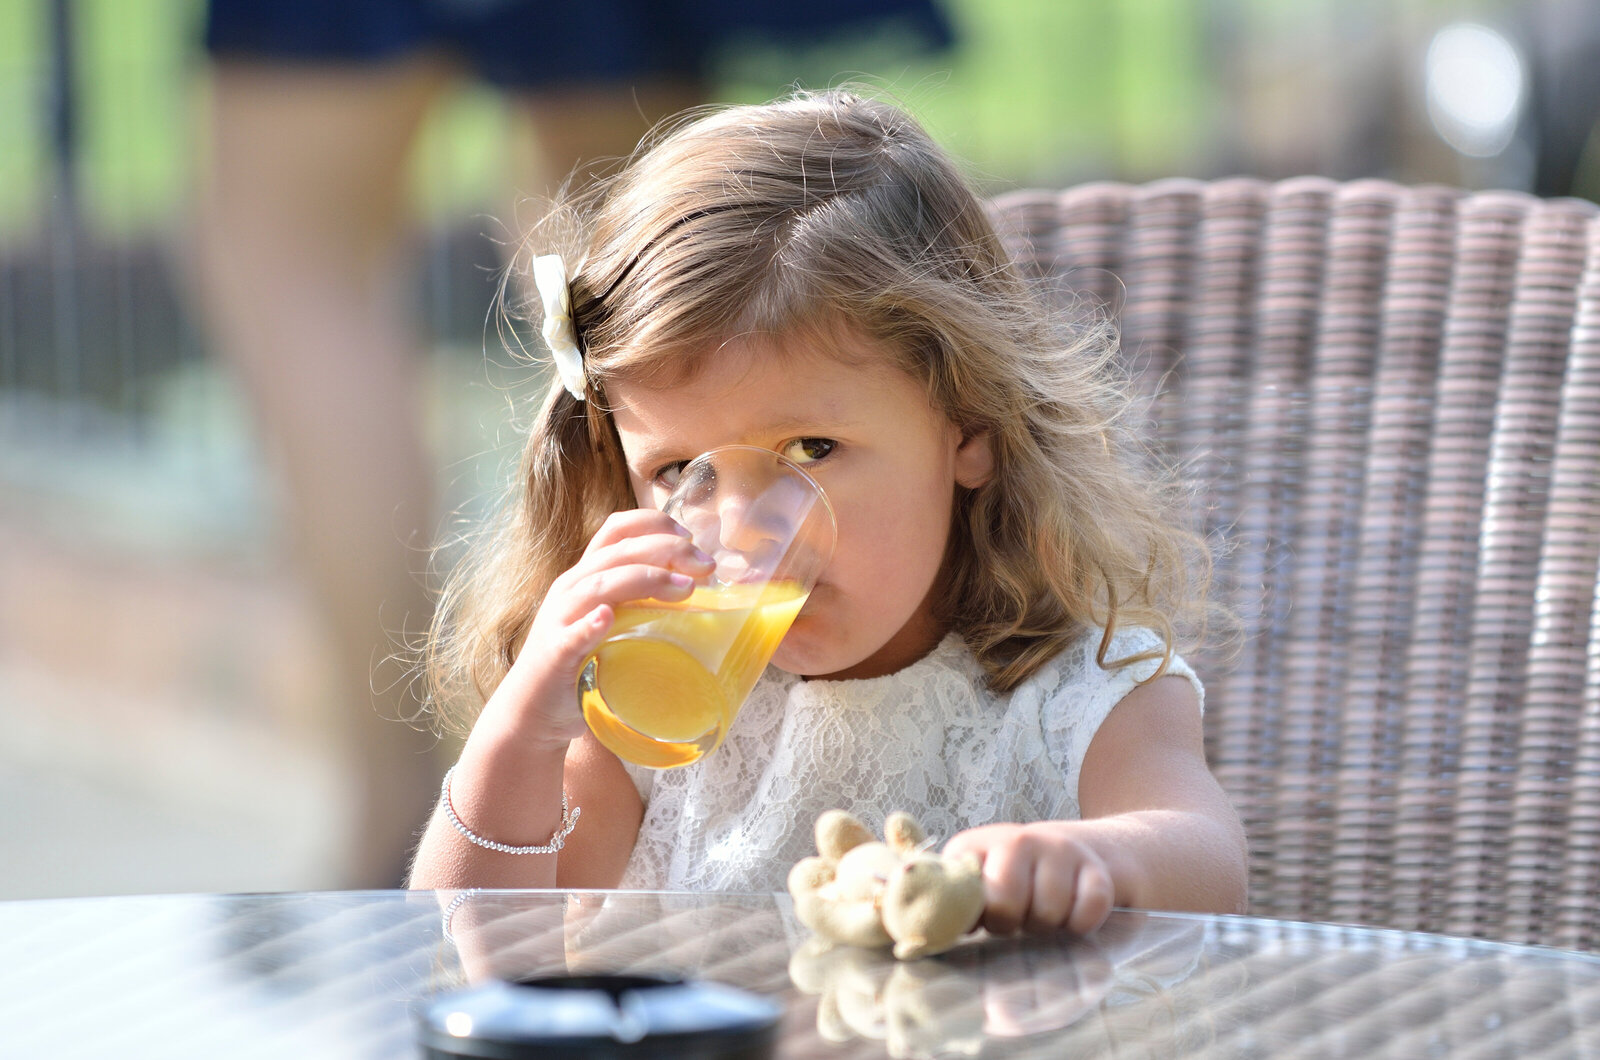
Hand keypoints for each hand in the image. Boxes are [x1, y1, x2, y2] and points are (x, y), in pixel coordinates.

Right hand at [482, 508, 714, 748]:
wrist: (532, 710)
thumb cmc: (581, 665)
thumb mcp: (611, 623)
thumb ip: (640, 604)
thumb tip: (697, 595)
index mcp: (586, 577)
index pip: (615, 531)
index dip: (652, 523)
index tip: (689, 536)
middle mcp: (570, 589)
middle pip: (618, 553)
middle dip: (666, 551)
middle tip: (706, 566)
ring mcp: (559, 620)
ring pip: (600, 586)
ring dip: (644, 580)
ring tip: (684, 588)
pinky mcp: (554, 655)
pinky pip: (570, 636)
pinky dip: (589, 625)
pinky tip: (606, 619)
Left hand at [942, 822, 1114, 936]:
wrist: (1072, 851)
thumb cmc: (1011, 881)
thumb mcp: (975, 885)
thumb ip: (952, 906)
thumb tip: (925, 935)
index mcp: (973, 847)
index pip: (960, 892)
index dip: (971, 919)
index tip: (980, 922)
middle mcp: (1015, 840)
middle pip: (1005, 904)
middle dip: (1010, 923)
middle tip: (1015, 917)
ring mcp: (1057, 850)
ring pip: (1048, 912)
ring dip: (1046, 924)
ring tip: (1041, 913)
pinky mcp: (1094, 867)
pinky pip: (1089, 910)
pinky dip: (1081, 923)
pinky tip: (1072, 914)